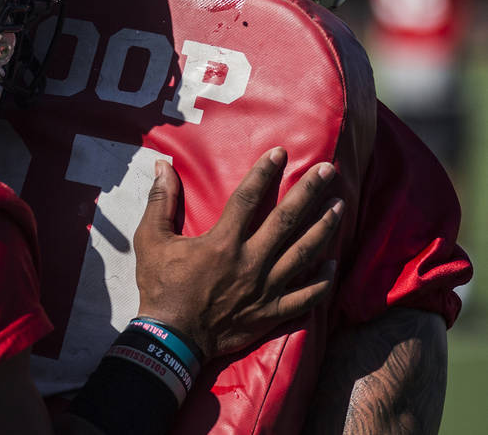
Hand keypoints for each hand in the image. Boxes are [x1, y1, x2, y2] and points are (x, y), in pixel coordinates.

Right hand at [133, 147, 341, 359]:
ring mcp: (266, 288)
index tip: (281, 152)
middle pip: (287, 221)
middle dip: (310, 192)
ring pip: (304, 254)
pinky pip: (307, 296)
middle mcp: (251, 261)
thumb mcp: (151, 239)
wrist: (172, 337)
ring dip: (324, 228)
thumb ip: (161, 201)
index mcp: (223, 242)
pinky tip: (334, 263)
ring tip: (339, 206)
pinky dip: (323, 280)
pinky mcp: (272, 312)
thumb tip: (164, 166)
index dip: (265, 173)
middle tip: (329, 171)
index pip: (248, 198)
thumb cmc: (160, 286)